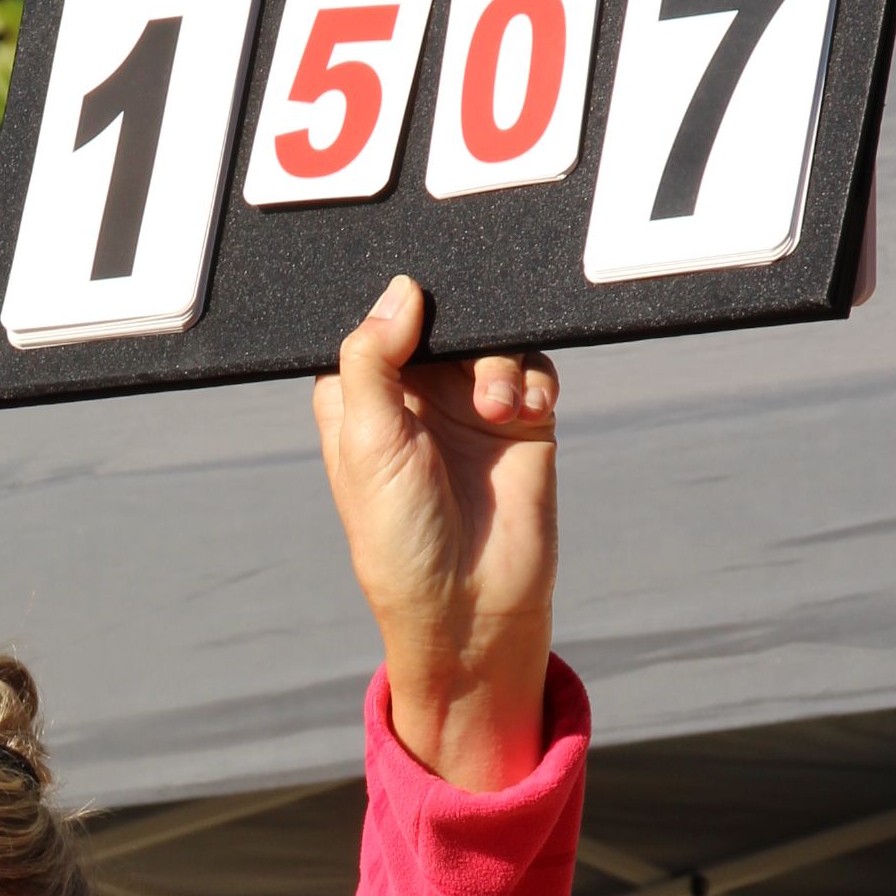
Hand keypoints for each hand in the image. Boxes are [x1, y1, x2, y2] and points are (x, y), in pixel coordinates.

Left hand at [313, 274, 557, 790]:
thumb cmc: (401, 538)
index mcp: (362, 397)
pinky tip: (524, 414)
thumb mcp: (368, 442)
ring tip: (497, 407)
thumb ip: (373, 358)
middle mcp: (416, 395)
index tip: (415, 301)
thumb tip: (401, 290)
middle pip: (440, 319)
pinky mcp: (520, 421)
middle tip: (466, 342)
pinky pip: (533, 368)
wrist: (472, 605)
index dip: (392, 307)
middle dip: (459, 321)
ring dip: (499, 362)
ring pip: (491, 338)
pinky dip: (532, 381)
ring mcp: (469, 405)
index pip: (372, 324)